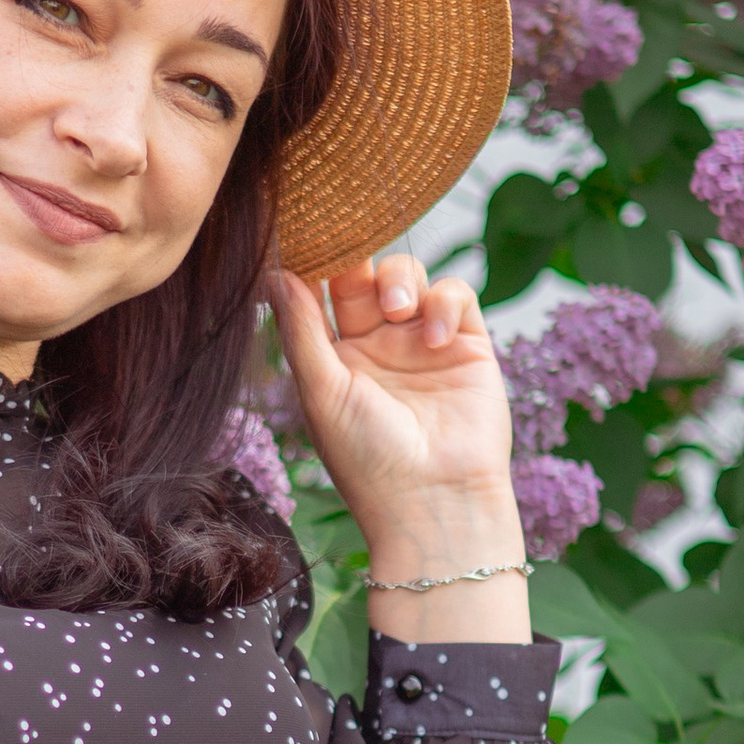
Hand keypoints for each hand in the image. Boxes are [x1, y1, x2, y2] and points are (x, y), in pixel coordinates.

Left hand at [269, 253, 513, 537]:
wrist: (436, 502)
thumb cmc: (369, 461)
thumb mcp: (322, 392)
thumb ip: (301, 329)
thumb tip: (274, 271)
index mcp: (336, 358)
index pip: (323, 293)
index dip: (316, 264)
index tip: (308, 241)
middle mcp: (379, 347)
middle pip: (365, 275)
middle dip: (359, 261)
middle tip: (353, 265)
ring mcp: (423, 344)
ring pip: (410, 277)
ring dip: (400, 279)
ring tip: (397, 311)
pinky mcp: (469, 346)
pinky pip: (456, 297)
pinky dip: (444, 303)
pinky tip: (435, 336)